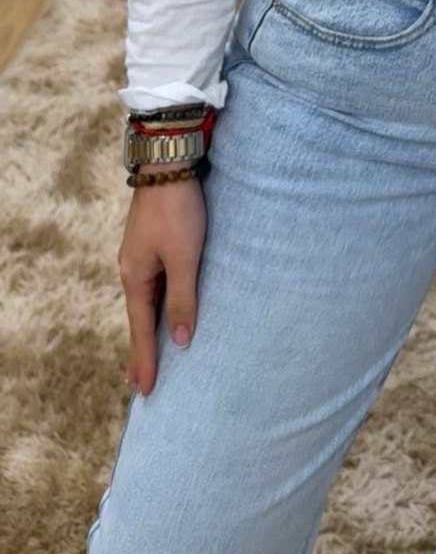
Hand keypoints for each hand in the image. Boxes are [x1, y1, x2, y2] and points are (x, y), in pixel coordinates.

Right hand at [119, 179, 206, 395]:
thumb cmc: (178, 211)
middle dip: (142, 349)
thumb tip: (180, 339)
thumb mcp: (185, 257)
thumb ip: (183, 298)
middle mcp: (132, 269)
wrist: (169, 163)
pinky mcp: (153, 241)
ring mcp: (141, 254)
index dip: (145, 359)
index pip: (141, 329)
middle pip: (140, 317)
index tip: (144, 390)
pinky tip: (165, 306)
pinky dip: (159, 303)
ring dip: (151, 326)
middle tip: (140, 381)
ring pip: (148, 299)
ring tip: (153, 350)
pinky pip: (155, 283)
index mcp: (135, 277)